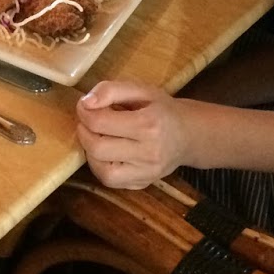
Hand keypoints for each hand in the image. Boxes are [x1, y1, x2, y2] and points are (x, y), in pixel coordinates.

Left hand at [75, 79, 190, 189]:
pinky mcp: (143, 184)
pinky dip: (101, 167)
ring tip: (97, 137)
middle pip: (97, 148)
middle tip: (88, 121)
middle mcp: (149, 153)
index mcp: (148, 124)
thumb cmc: (163, 109)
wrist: (189, 135)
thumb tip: (85, 103)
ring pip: (101, 171)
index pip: (100, 122)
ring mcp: (147, 173)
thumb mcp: (141, 90)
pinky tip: (107, 153)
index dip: (84, 112)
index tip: (84, 105)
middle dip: (84, 132)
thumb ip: (111, 90)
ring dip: (90, 152)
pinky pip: (111, 181)